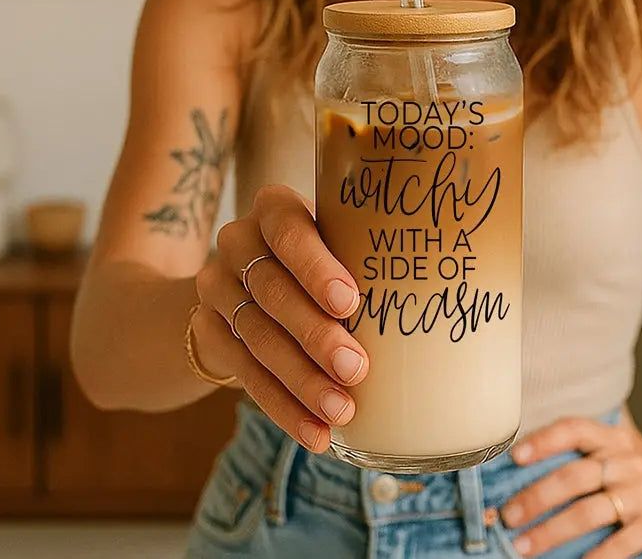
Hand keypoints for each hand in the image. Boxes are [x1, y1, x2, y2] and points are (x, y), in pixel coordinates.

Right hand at [191, 184, 369, 453]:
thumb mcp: (340, 243)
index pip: (287, 230)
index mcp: (274, 208)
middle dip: (315, 335)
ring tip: (341, 411)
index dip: (316, 268)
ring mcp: (215, 286)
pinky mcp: (206, 329)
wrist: (247, 285)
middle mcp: (238, 241)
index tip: (350, 304)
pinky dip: (283, 408)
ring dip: (302, 381)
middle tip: (355, 369)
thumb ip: (369, 256)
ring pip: (257, 337)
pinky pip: (243, 373)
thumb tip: (436, 293)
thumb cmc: (323, 259)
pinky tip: (314, 433)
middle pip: (272, 290)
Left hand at [494, 410, 641, 557]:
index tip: (514, 456)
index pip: (573, 429)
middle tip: (507, 515)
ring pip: (588, 513)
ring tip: (523, 546)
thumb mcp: (622, 441)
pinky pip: (618, 545)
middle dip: (536, 497)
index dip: (543, 440)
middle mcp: (624, 462)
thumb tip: (533, 436)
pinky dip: (594, 557)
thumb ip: (588, 438)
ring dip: (551, 532)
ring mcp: (640, 495)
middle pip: (573, 477)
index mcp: (613, 438)